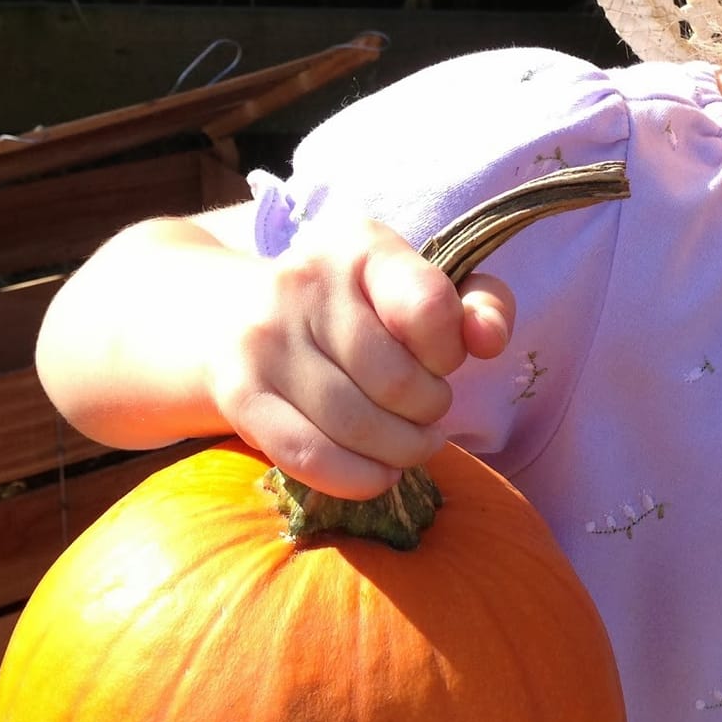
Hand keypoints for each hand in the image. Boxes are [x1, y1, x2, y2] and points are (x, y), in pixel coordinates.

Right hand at [209, 216, 514, 500]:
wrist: (231, 315)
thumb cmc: (352, 307)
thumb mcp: (415, 285)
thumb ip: (478, 301)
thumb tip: (491, 339)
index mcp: (360, 244)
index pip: (430, 307)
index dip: (450, 350)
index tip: (439, 358)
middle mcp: (305, 281)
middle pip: (397, 382)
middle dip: (429, 410)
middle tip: (426, 411)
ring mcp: (265, 338)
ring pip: (358, 426)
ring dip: (401, 450)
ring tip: (410, 444)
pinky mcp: (240, 392)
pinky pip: (310, 456)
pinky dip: (359, 478)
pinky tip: (378, 472)